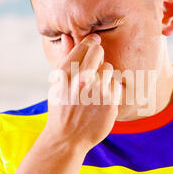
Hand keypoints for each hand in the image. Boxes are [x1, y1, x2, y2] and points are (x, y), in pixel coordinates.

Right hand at [44, 33, 121, 152]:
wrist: (67, 138)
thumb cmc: (61, 107)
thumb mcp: (56, 82)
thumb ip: (64, 58)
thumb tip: (67, 36)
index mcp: (65, 72)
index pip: (85, 45)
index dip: (90, 42)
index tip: (93, 44)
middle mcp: (81, 79)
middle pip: (99, 52)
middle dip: (98, 55)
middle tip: (95, 64)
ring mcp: (97, 91)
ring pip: (109, 68)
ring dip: (104, 74)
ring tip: (96, 86)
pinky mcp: (110, 102)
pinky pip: (116, 84)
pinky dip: (110, 89)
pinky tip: (101, 97)